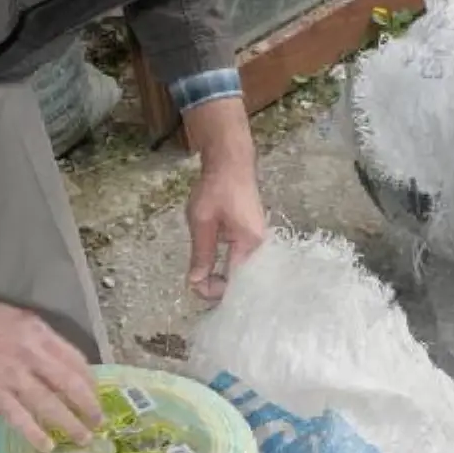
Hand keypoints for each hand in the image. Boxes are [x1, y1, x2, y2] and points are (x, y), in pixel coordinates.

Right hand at [0, 272, 101, 452]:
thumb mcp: (18, 320)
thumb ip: (40, 341)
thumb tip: (59, 366)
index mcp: (39, 333)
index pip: (75, 360)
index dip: (90, 381)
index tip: (96, 395)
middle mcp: (31, 354)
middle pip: (70, 385)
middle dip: (89, 406)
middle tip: (99, 423)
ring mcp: (12, 375)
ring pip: (49, 405)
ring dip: (70, 424)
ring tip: (83, 438)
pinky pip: (19, 418)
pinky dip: (36, 433)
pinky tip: (48, 446)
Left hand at [181, 96, 266, 299]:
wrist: (231, 162)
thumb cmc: (216, 188)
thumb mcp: (201, 221)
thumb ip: (201, 254)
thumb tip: (195, 284)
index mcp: (249, 245)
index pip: (235, 283)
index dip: (213, 291)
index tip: (193, 285)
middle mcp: (259, 248)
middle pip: (240, 281)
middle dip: (217, 286)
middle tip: (194, 281)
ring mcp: (258, 242)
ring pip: (240, 272)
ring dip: (220, 276)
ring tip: (200, 272)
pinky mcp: (252, 237)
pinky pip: (240, 260)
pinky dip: (226, 266)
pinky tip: (212, 263)